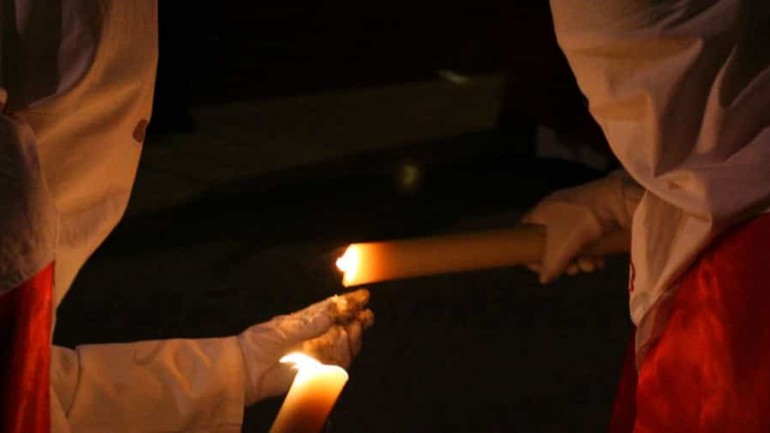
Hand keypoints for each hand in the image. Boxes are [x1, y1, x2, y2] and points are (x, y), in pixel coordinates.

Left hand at [237, 289, 373, 404]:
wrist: (245, 371)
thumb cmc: (258, 344)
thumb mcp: (281, 330)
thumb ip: (306, 326)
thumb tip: (328, 317)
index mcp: (303, 323)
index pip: (329, 311)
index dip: (347, 305)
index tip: (363, 297)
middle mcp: (312, 338)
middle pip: (341, 330)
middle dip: (356, 323)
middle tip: (367, 317)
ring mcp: (314, 356)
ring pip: (342, 348)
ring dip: (352, 339)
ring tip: (356, 328)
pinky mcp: (314, 373)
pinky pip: (335, 366)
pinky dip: (343, 355)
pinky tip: (345, 343)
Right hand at [522, 170, 640, 283]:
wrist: (615, 201)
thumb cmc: (579, 223)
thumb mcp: (560, 248)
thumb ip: (550, 266)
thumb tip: (544, 279)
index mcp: (542, 211)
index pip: (526, 232)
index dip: (530, 252)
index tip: (541, 268)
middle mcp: (558, 209)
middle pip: (552, 242)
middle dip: (563, 261)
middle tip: (572, 270)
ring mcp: (579, 212)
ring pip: (573, 242)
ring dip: (581, 259)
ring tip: (590, 266)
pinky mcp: (598, 216)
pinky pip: (589, 238)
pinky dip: (593, 252)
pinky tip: (600, 261)